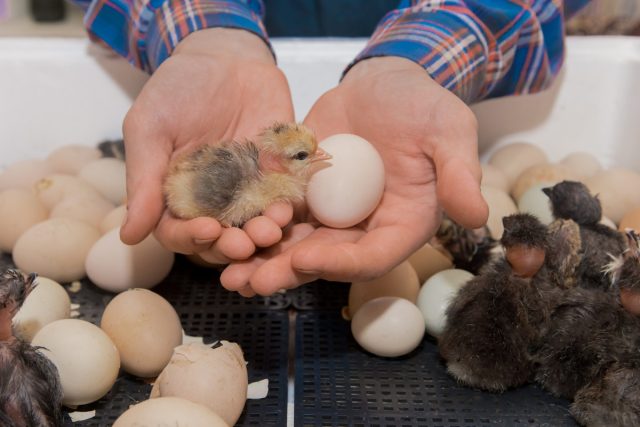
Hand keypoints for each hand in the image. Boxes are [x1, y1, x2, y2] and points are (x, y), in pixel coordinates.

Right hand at [120, 28, 294, 262]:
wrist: (225, 57)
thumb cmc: (179, 89)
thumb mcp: (149, 127)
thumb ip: (143, 180)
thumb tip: (128, 236)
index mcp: (176, 195)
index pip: (178, 232)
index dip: (190, 238)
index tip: (206, 230)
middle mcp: (212, 200)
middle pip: (220, 238)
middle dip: (232, 245)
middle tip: (244, 244)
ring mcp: (247, 189)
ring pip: (254, 225)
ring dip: (262, 234)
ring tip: (270, 230)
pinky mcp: (278, 174)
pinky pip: (284, 198)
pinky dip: (287, 208)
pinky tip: (288, 209)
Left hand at [221, 56, 487, 295]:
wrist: (382, 84)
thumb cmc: (421, 105)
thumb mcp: (447, 129)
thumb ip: (459, 172)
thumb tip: (476, 215)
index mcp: (404, 222)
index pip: (376, 255)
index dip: (343, 263)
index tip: (308, 258)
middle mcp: (367, 226)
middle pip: (329, 261)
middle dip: (290, 273)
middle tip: (251, 281)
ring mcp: (334, 214)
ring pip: (298, 246)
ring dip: (263, 262)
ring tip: (228, 272)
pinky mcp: (307, 196)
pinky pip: (280, 218)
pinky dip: (255, 229)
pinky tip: (223, 236)